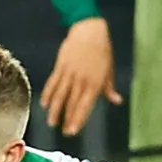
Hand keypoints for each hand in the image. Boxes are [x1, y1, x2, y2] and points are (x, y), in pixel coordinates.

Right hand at [40, 17, 122, 136]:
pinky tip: (45, 104)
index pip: (85, 105)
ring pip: (61, 95)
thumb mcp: (109, 69)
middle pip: (72, 103)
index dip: (78, 119)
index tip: (73, 131)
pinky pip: (53, 82)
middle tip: (65, 133)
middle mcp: (81, 79)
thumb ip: (109, 88)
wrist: (89, 29)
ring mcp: (70, 72)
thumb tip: (117, 101)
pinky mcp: (61, 65)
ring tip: (52, 122)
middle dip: (68, 119)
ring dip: (56, 110)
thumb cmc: (102, 50)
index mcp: (95, 83)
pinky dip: (49, 94)